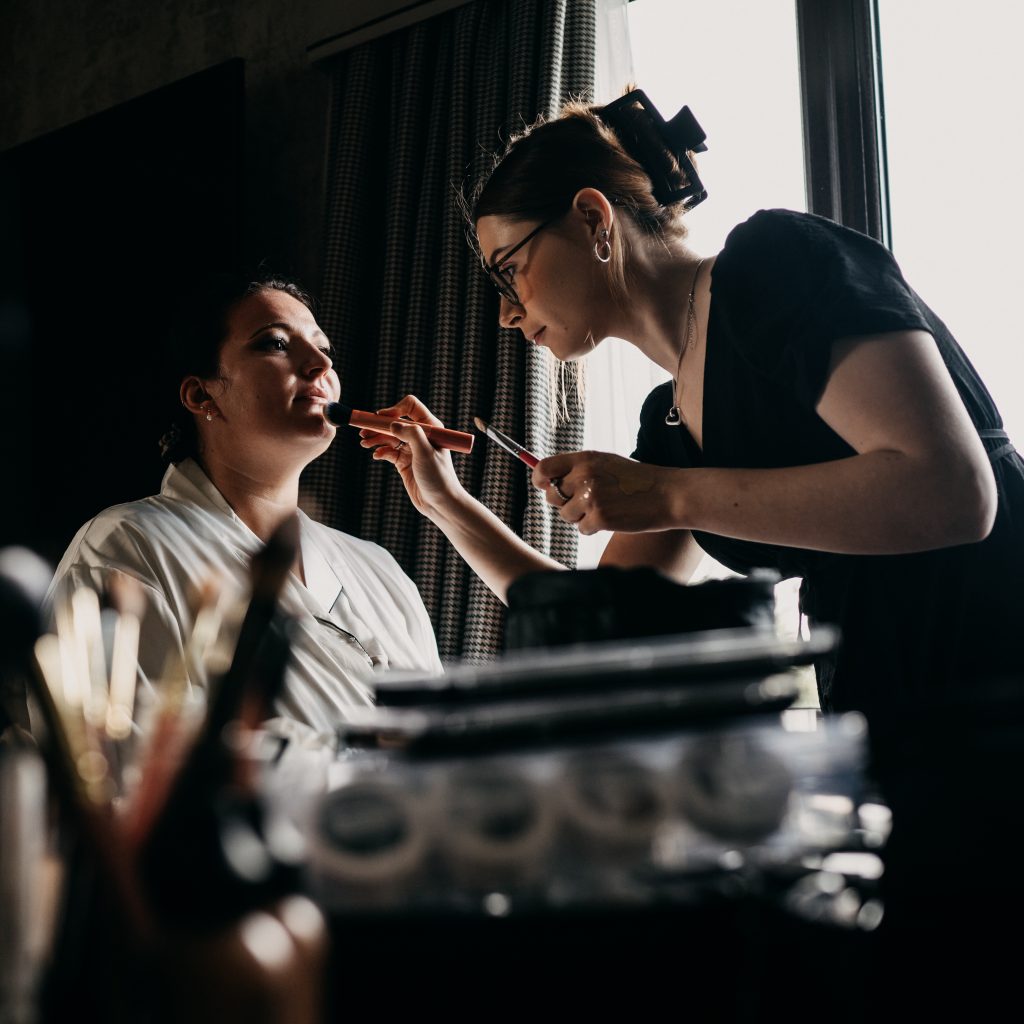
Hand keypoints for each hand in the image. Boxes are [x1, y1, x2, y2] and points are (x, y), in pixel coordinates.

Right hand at [359, 395, 465, 516]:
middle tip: (363, 431)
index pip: (410, 407)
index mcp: (430, 428)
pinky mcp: (404, 462)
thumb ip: (411, 434)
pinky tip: (376, 455)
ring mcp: (411, 449)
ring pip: (389, 437)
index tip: (381, 418)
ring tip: (364, 443)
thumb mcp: (425, 453)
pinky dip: (381, 451)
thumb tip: (392, 424)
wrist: (440, 503)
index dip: (394, 409)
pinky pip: (388, 451)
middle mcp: (420, 435)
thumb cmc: (438, 477)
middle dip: (379, 425)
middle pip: (395, 422)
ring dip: (376, 438)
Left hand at [532, 451, 680, 534]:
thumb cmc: (636, 481)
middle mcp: (584, 476)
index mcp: (585, 459)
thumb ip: (578, 469)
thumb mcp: (606, 464)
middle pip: (551, 496)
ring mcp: (591, 497)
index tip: (543, 486)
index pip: (544, 468)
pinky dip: (593, 528)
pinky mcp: (599, 518)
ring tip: (604, 508)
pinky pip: (582, 529)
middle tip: (585, 503)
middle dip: (563, 503)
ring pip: (566, 515)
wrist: (668, 494)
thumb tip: (544, 482)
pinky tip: (612, 518)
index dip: (539, 480)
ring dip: (580, 517)